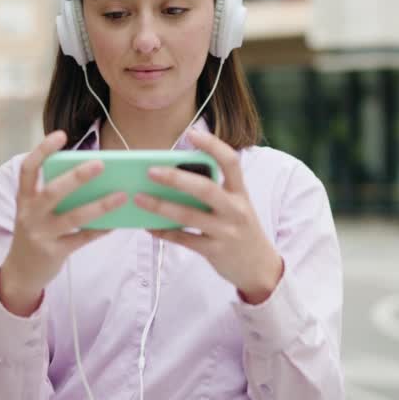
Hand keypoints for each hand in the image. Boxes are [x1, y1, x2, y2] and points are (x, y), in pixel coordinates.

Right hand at [0, 131, 126, 315]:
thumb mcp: (34, 210)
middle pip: (53, 191)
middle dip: (77, 177)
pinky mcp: (54, 252)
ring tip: (121, 195)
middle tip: (101, 164)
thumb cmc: (35, 230)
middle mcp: (29, 214)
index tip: (61, 135)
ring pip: (73, 217)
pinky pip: (82, 239)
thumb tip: (90, 175)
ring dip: (99, 205)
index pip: (28, 169)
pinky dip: (99, 230)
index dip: (42, 150)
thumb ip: (52, 193)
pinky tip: (116, 223)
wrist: (20, 271)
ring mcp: (41, 234)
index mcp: (24, 198)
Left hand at [137, 128, 283, 303]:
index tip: (191, 133)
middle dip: (176, 178)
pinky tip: (148, 226)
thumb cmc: (240, 228)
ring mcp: (226, 231)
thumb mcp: (236, 205)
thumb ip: (215, 190)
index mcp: (240, 192)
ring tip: (139, 198)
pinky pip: (184, 239)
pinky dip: (164, 232)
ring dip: (161, 206)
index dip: (212, 145)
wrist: (259, 266)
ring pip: (189, 215)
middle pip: (205, 188)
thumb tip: (175, 175)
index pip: (231, 161)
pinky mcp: (215, 251)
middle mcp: (235, 209)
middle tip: (150, 171)